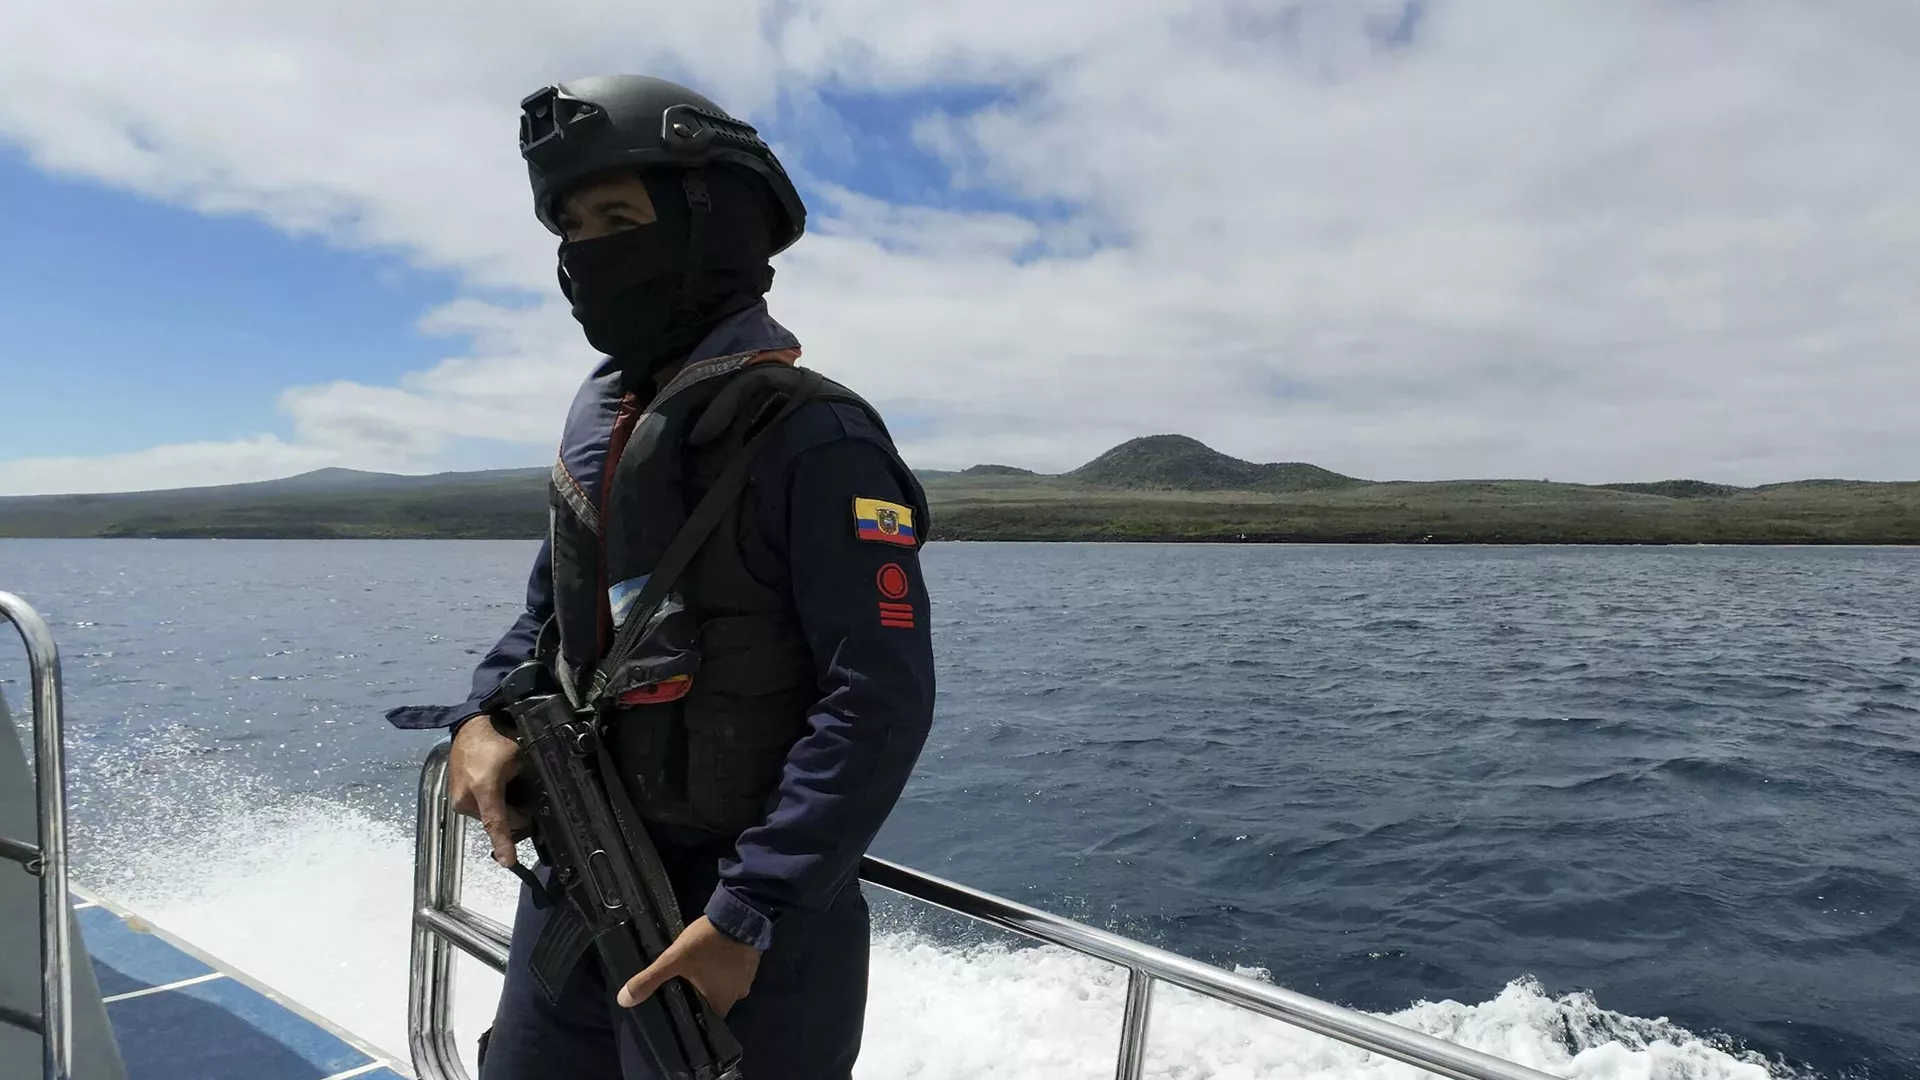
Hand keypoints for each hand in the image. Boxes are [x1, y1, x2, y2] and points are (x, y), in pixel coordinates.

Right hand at [448, 713, 525, 866]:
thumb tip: (541, 802)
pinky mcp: (454, 799)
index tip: (509, 861)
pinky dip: (492, 804)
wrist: (470, 727)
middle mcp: (466, 799)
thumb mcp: (521, 758)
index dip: (504, 843)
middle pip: (499, 821)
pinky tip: (496, 785)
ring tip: (507, 783)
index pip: (496, 821)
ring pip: (490, 817)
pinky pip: (480, 810)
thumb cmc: (497, 739)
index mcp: (484, 787)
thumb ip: (531, 782)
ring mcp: (457, 801)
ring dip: (503, 808)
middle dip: (516, 814)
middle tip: (524, 791)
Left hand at [616, 917, 762, 1016]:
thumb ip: (649, 979)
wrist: (742, 912)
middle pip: (713, 1002)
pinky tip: (711, 955)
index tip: (676, 1004)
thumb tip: (623, 1000)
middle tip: (681, 983)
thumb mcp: (674, 959)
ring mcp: (747, 978)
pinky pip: (733, 971)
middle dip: (698, 993)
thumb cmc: (709, 942)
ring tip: (695, 967)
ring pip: (723, 985)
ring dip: (711, 978)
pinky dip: (722, 966)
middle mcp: (738, 995)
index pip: (704, 1020)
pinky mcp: (752, 961)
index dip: (689, 1014)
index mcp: (722, 1002)